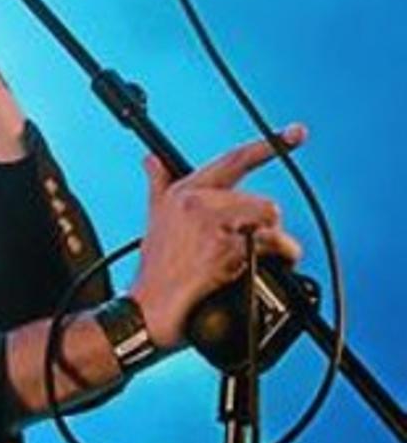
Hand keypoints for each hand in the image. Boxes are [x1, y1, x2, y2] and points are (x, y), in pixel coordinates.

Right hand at [128, 126, 306, 348]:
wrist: (146, 309)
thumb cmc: (153, 271)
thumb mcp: (153, 220)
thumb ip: (159, 185)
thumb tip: (151, 160)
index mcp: (183, 191)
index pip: (233, 160)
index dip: (269, 145)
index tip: (296, 133)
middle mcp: (196, 201)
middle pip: (261, 200)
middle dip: (264, 227)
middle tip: (250, 247)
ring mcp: (209, 223)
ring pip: (269, 219)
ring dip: (274, 242)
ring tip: (259, 258)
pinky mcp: (223, 247)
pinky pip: (272, 244)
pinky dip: (281, 257)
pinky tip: (265, 267)